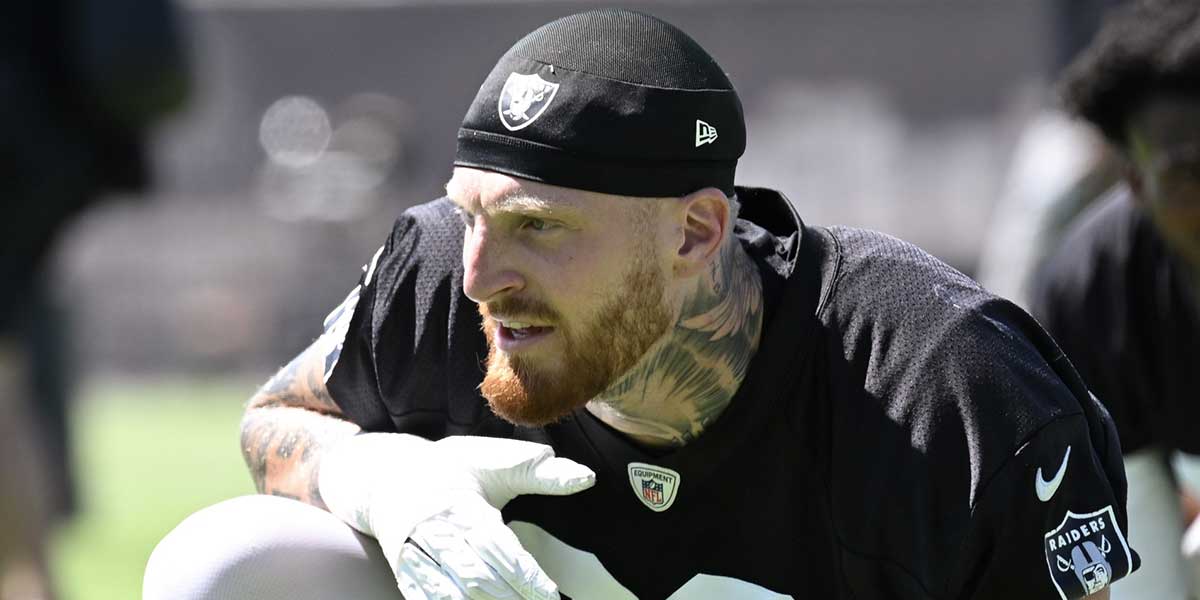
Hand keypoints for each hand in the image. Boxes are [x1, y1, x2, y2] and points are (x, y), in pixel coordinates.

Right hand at [318, 434, 594, 599]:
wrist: (388, 476)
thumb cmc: (453, 469)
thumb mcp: (497, 462)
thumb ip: (542, 473)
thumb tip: (587, 477)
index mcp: (462, 506)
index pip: (496, 546)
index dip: (522, 574)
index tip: (547, 593)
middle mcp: (438, 534)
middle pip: (477, 577)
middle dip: (509, 598)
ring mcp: (418, 557)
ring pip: (453, 593)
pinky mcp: (406, 575)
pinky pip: (423, 599)